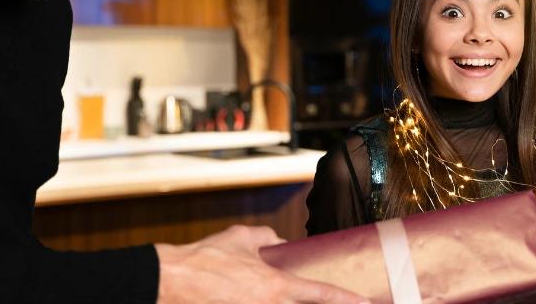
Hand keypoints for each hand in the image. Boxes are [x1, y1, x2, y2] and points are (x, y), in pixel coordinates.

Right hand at [156, 225, 368, 303]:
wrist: (169, 281)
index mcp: (275, 286)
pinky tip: (250, 296)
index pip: (321, 294)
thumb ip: (267, 238)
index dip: (347, 299)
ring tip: (275, 293)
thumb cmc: (205, 259)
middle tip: (340, 301)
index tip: (366, 303)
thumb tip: (278, 242)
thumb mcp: (240, 238)